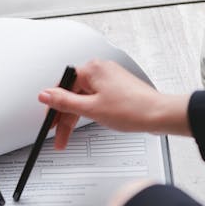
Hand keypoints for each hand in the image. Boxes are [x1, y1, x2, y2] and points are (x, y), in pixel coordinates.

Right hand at [38, 60, 191, 149]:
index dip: (52, 108)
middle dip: (63, 118)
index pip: (62, 86)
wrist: (159, 115)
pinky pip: (93, 100)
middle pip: (72, 94)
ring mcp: (109, 80)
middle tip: (58, 135)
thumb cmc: (133, 109)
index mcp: (92, 69)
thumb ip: (64, 101)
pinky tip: (84, 124)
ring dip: (74, 119)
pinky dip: (87, 113)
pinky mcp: (115, 89)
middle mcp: (100, 70)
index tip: (49, 121)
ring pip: (82, 99)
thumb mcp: (90, 108)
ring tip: (67, 137)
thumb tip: (45, 94)